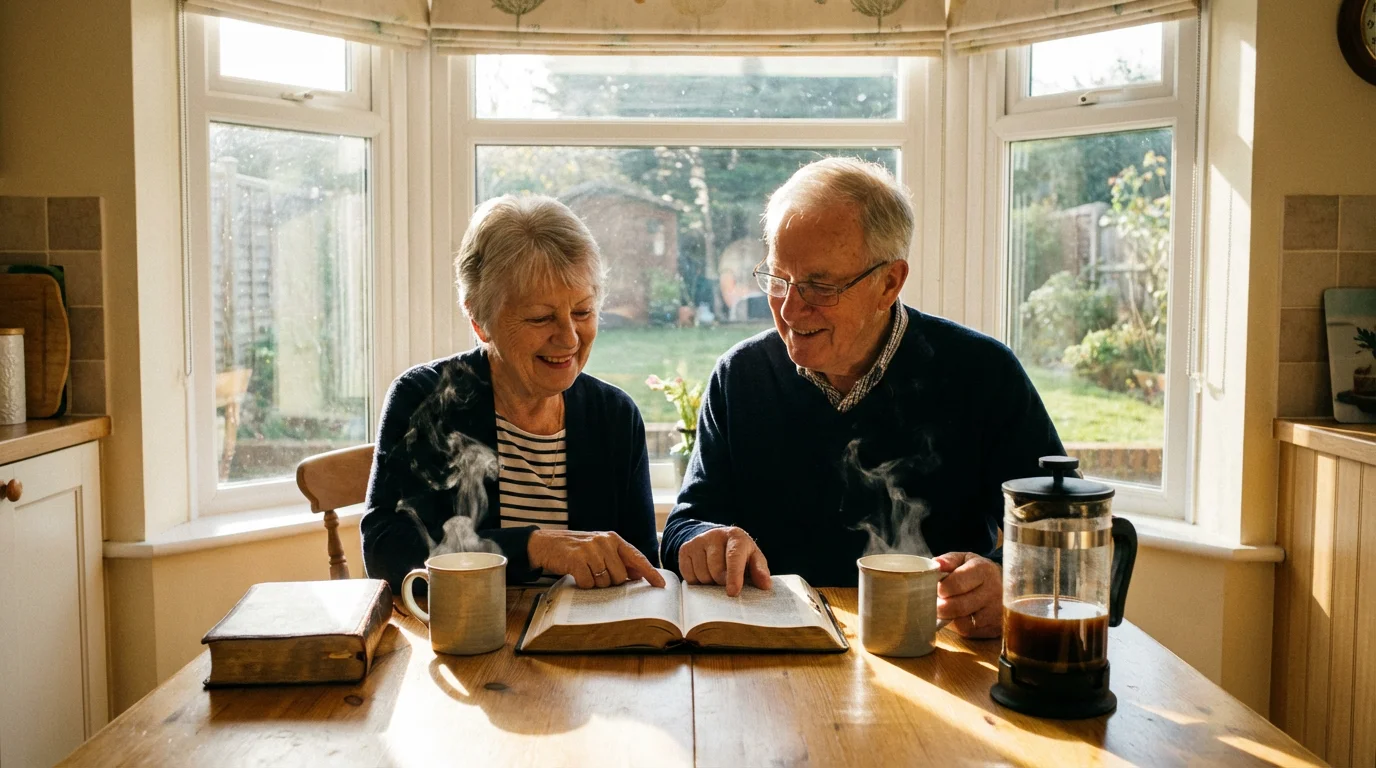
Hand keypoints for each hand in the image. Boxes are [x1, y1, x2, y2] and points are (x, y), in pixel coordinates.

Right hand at [527, 530, 666, 589]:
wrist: (545, 543)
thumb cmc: (575, 549)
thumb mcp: (599, 549)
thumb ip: (618, 559)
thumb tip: (638, 575)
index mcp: (613, 539)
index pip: (637, 557)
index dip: (650, 572)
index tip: (661, 584)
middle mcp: (604, 542)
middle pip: (620, 576)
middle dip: (610, 582)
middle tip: (596, 573)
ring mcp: (591, 550)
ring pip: (605, 581)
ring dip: (596, 583)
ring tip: (585, 571)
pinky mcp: (577, 559)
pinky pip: (589, 584)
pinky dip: (583, 584)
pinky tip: (576, 574)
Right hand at [678, 526, 770, 596]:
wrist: (716, 539)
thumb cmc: (739, 554)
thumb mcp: (753, 558)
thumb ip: (760, 571)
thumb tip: (765, 585)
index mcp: (736, 536)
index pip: (733, 557)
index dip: (734, 576)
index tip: (733, 592)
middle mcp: (715, 535)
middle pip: (716, 570)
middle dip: (722, 582)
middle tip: (727, 580)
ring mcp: (698, 541)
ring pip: (702, 575)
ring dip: (710, 583)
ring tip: (716, 576)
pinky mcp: (685, 549)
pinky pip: (688, 576)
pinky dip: (697, 582)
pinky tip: (704, 573)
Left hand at [934, 552, 1001, 638]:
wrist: (1003, 586)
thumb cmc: (977, 572)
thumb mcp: (964, 560)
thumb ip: (948, 561)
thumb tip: (936, 565)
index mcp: (984, 570)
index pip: (955, 584)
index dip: (940, 588)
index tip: (936, 588)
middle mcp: (993, 592)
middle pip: (957, 606)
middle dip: (940, 606)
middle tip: (936, 602)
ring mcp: (996, 612)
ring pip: (961, 622)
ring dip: (948, 617)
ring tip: (947, 608)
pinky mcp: (995, 628)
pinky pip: (968, 631)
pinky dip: (957, 625)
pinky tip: (958, 616)